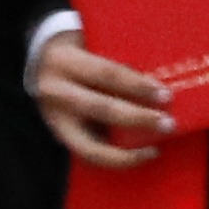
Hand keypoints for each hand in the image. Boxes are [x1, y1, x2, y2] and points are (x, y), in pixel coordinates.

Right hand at [29, 29, 171, 166]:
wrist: (41, 66)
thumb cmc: (79, 53)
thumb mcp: (92, 48)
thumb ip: (117, 65)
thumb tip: (158, 86)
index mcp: (65, 61)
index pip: (107, 73)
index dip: (136, 85)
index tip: (164, 94)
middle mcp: (55, 91)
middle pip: (101, 108)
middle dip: (137, 118)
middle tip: (167, 123)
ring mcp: (54, 118)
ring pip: (90, 145)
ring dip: (126, 152)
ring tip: (153, 151)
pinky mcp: (59, 137)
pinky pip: (90, 155)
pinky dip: (116, 160)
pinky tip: (139, 155)